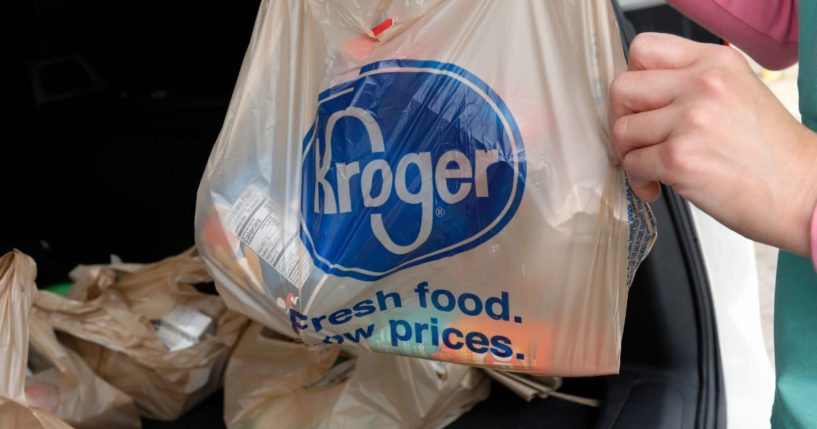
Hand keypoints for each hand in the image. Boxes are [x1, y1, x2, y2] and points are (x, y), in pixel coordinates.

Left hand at [609, 32, 816, 255]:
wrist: (801, 192)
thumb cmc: (770, 152)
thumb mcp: (737, 92)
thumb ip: (690, 83)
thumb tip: (640, 96)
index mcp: (715, 61)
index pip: (643, 49)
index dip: (632, 78)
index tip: (638, 102)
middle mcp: (702, 84)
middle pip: (622, 88)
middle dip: (621, 118)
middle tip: (636, 139)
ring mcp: (689, 120)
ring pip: (622, 130)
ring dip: (629, 154)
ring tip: (652, 168)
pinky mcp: (678, 158)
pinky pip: (631, 164)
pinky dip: (638, 180)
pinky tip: (659, 186)